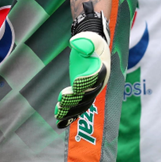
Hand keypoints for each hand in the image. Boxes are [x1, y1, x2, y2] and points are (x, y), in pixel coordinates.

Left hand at [55, 4, 110, 127]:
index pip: (96, 78)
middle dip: (75, 100)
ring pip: (83, 104)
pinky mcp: (84, 94)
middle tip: (61, 101)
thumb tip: (76, 44)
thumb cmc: (90, 41)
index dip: (86, 82)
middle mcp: (99, 83)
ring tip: (58, 115)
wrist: (92, 47)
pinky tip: (59, 123)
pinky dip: (70, 116)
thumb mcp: (89, 38)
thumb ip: (85, 41)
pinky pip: (78, 107)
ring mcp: (92, 90)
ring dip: (71, 111)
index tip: (74, 84)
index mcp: (102, 69)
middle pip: (89, 95)